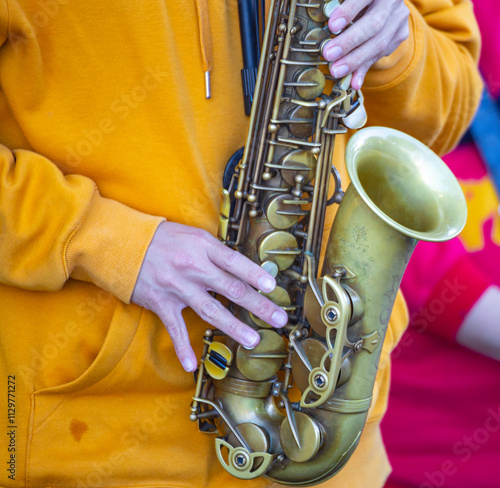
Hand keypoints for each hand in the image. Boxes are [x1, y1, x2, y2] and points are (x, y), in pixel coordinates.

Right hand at [131, 222, 288, 371]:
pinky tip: (192, 365)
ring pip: (211, 310)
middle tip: (279, 319)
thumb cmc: (164, 238)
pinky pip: (175, 328)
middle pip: (231, 289)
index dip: (255, 275)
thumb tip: (242, 269)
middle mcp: (193, 267)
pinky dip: (183, 347)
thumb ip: (216, 252)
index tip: (273, 287)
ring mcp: (177, 287)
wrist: (123, 243)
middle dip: (258, 305)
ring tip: (253, 340)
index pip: (235, 262)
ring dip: (234, 327)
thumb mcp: (194, 235)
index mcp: (203, 247)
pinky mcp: (161, 303)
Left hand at [322, 0, 409, 89]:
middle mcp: (392, 1)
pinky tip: (354, 82)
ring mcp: (399, 18)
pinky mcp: (400, 35)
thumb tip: (324, 20)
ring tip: (336, 71)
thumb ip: (339, 6)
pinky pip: (380, 55)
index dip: (348, 11)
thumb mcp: (348, 0)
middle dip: (350, 41)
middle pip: (374, 23)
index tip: (332, 25)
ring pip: (380, 42)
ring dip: (356, 60)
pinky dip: (364, 69)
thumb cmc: (358, 1)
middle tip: (329, 54)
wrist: (383, 1)